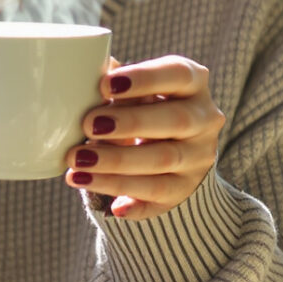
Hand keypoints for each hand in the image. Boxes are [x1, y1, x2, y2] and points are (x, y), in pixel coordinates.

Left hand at [65, 54, 224, 220]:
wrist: (174, 149)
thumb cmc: (144, 106)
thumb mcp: (136, 90)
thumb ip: (116, 84)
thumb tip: (83, 79)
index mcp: (193, 83)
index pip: (178, 74)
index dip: (144, 78)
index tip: (106, 85)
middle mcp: (204, 120)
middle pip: (176, 120)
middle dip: (129, 123)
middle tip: (89, 125)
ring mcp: (198, 157)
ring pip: (162, 161)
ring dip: (117, 163)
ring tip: (78, 163)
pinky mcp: (185, 189)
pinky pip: (159, 198)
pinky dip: (135, 204)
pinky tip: (113, 206)